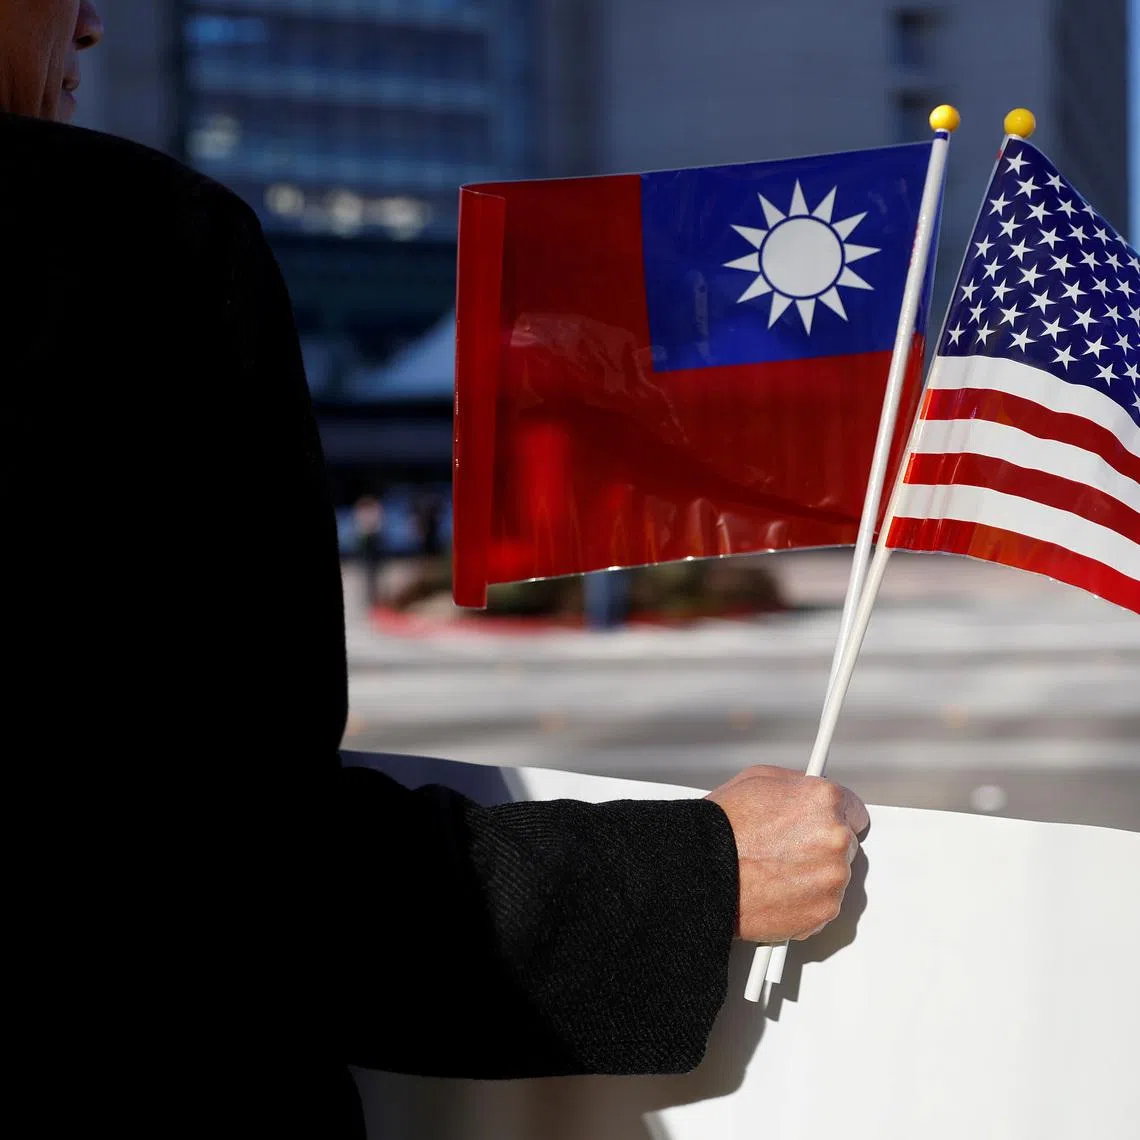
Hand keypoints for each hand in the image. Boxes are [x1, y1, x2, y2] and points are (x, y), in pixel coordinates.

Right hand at [706, 765, 869, 943]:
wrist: (700, 870)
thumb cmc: (721, 827)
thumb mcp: (757, 780)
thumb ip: (796, 784)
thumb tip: (808, 790)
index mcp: (825, 800)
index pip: (855, 811)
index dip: (833, 818)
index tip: (821, 825)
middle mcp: (836, 837)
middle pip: (845, 844)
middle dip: (821, 847)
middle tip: (787, 849)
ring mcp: (833, 877)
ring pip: (835, 877)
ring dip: (814, 876)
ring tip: (775, 871)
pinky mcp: (824, 911)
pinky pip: (824, 906)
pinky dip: (805, 902)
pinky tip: (776, 890)